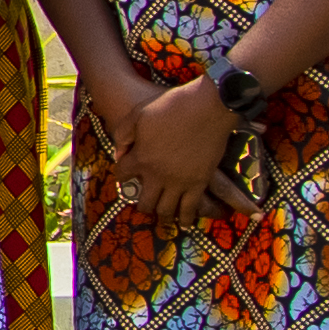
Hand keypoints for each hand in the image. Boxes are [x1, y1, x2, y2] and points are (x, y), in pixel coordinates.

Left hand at [109, 70, 244, 225]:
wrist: (209, 106)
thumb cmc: (172, 106)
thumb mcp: (138, 114)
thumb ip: (124, 134)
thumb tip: (119, 153)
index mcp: (141, 158)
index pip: (122, 174)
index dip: (121, 175)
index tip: (124, 175)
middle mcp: (158, 175)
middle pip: (144, 202)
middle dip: (142, 205)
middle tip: (143, 205)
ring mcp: (180, 182)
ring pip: (167, 210)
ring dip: (163, 217)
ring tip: (162, 221)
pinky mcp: (200, 183)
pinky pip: (191, 208)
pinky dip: (186, 218)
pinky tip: (184, 223)